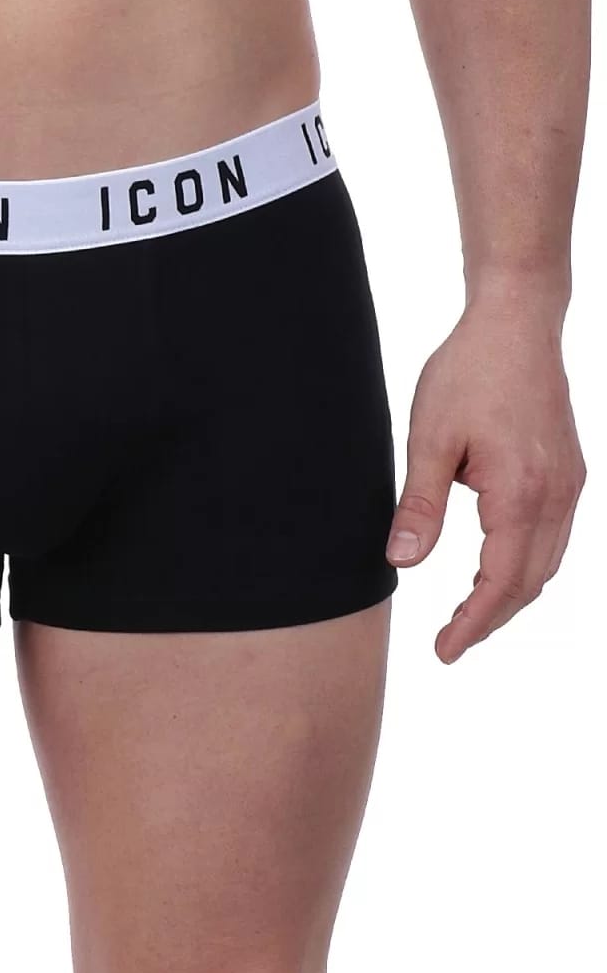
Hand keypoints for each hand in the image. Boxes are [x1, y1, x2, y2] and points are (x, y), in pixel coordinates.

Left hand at [385, 309, 586, 664]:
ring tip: (468, 616)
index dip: (473, 622)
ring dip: (509, 594)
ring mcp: (570, 483)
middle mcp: (557, 495)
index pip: (501, 582)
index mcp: (521, 494)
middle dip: (490, 618)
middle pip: (530, 581)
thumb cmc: (469, 372)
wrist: (516, 322)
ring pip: (547, 562)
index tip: (444, 650)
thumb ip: (419, 506)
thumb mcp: (428, 440)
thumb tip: (402, 562)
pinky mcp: (568, 470)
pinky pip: (552, 536)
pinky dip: (524, 565)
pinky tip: (493, 568)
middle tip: (450, 642)